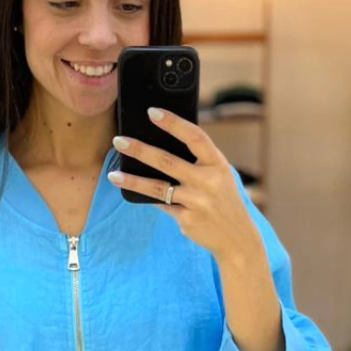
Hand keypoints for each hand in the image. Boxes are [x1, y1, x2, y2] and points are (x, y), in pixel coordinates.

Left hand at [107, 108, 261, 264]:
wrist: (238, 238)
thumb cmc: (224, 200)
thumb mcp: (220, 176)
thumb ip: (199, 162)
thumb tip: (161, 147)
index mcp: (218, 164)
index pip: (195, 137)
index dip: (173, 123)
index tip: (153, 112)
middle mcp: (209, 182)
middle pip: (168, 161)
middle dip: (140, 150)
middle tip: (118, 141)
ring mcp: (197, 202)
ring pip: (158, 188)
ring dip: (133, 180)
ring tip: (113, 175)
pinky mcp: (188, 220)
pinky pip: (163, 205)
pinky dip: (152, 199)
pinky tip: (137, 194)